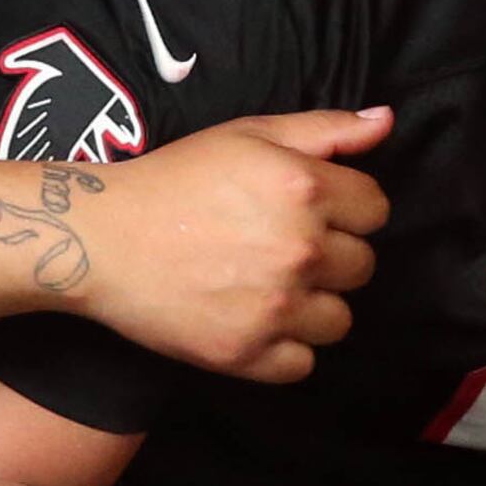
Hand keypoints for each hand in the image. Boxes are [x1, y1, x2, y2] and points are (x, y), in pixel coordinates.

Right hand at [57, 108, 392, 383]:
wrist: (99, 238)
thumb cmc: (174, 178)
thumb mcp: (248, 134)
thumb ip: (325, 128)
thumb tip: (386, 121)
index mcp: (303, 189)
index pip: (375, 210)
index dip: (346, 208)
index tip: (309, 211)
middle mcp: (298, 249)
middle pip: (363, 266)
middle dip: (330, 256)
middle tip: (279, 247)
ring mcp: (274, 307)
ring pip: (339, 320)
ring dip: (313, 306)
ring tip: (267, 286)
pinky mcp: (247, 353)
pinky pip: (303, 363)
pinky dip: (283, 348)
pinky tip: (253, 320)